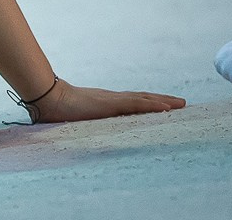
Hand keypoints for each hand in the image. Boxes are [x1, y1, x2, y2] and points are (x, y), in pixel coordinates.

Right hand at [33, 77, 185, 122]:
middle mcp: (112, 99)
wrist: (49, 99)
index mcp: (105, 104)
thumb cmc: (58, 111)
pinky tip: (166, 109)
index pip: (132, 102)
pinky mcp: (112, 104)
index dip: (149, 103)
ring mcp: (112, 100)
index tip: (165, 106)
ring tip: (180, 105)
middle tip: (182, 103)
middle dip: (162, 101)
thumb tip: (81, 133)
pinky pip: (137, 105)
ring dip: (163, 102)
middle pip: (142, 98)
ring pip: (143, 100)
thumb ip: (83, 122)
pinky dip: (153, 106)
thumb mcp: (76, 119)